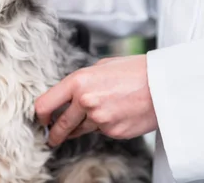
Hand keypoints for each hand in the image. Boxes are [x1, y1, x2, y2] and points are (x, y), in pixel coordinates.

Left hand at [34, 54, 157, 146]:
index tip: (41, 120)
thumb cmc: (135, 71)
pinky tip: (114, 115)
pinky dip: (103, 127)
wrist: (163, 84)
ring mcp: (99, 119)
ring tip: (85, 122)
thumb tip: (68, 94)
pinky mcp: (113, 132)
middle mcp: (85, 101)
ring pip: (80, 130)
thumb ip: (82, 81)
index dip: (40, 115)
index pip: (44, 104)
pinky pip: (100, 132)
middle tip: (52, 137)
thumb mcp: (102, 66)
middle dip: (54, 134)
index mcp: (78, 82)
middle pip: (59, 125)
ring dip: (79, 129)